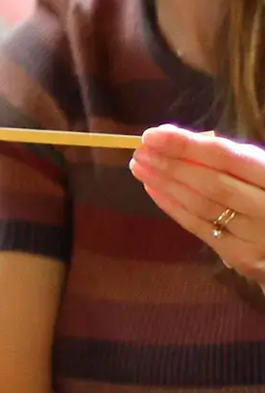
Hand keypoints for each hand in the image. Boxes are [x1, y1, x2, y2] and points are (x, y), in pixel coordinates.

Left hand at [130, 125, 264, 288]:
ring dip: (166, 185)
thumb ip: (225, 155)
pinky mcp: (242, 257)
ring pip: (202, 206)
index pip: (227, 157)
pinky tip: (154, 190)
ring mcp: (257, 237)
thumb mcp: (260, 168)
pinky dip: (173, 207)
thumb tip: (170, 138)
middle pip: (211, 184)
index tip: (152, 135)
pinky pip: (200, 228)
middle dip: (170, 166)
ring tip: (140, 167)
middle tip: (140, 152)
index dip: (186, 145)